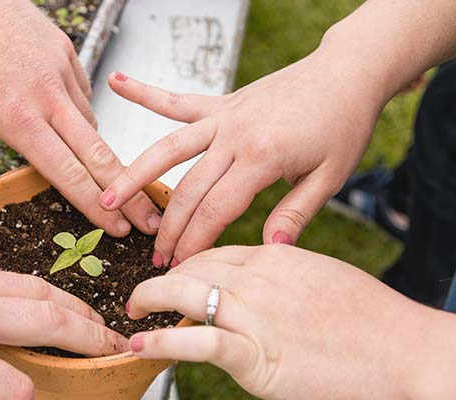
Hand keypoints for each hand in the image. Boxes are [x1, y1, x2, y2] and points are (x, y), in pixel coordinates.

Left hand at [0, 0, 161, 236]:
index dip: (95, 207)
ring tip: (107, 179)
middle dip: (128, 192)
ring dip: (99, 154)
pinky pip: (84, 92)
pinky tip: (74, 128)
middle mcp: (47, 95)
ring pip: (92, 123)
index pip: (68, 174)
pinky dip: (82, 115)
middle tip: (147, 219)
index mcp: (17, 118)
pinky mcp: (64, 48)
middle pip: (98, 154)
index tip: (118, 230)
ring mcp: (60, 69)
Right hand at [99, 50, 384, 264]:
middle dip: (168, 228)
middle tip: (152, 258)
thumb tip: (271, 250)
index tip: (179, 269)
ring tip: (107, 197)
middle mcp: (234, 134)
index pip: (216, 209)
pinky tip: (116, 84)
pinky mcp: (222, 102)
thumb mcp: (331, 177)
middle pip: (188, 188)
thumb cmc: (344, 125)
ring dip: (135, 174)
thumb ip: (296, 213)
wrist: (348, 73)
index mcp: (262, 157)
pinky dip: (145, 93)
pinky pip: (178, 101)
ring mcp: (224, 116)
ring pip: (168, 148)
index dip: (194, 242)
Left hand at [125, 245, 422, 399]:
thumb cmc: (378, 323)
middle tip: (143, 292)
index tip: (174, 274)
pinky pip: (194, 342)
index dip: (189, 262)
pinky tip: (139, 345)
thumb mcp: (328, 281)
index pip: (218, 252)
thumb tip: (271, 289)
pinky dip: (160, 342)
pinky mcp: (254, 354)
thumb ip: (291, 279)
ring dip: (148, 300)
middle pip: (193, 266)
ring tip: (130, 312)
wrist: (408, 353)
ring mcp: (254, 314)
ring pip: (184, 293)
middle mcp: (260, 277)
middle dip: (162, 277)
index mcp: (279, 256)